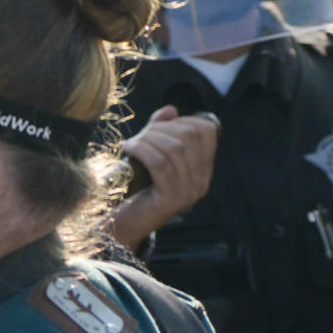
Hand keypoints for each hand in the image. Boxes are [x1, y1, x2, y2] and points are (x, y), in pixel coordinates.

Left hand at [109, 106, 218, 246]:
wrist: (125, 223)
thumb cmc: (138, 186)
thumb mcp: (152, 153)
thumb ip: (162, 131)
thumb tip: (170, 109)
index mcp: (203, 168)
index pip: (206, 131)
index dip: (181, 120)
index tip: (159, 126)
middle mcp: (201, 181)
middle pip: (189, 136)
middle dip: (161, 129)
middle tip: (140, 135)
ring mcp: (188, 192)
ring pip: (174, 149)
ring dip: (149, 139)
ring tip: (132, 143)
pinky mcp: (170, 199)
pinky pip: (160, 164)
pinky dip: (142, 150)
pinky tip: (129, 148)